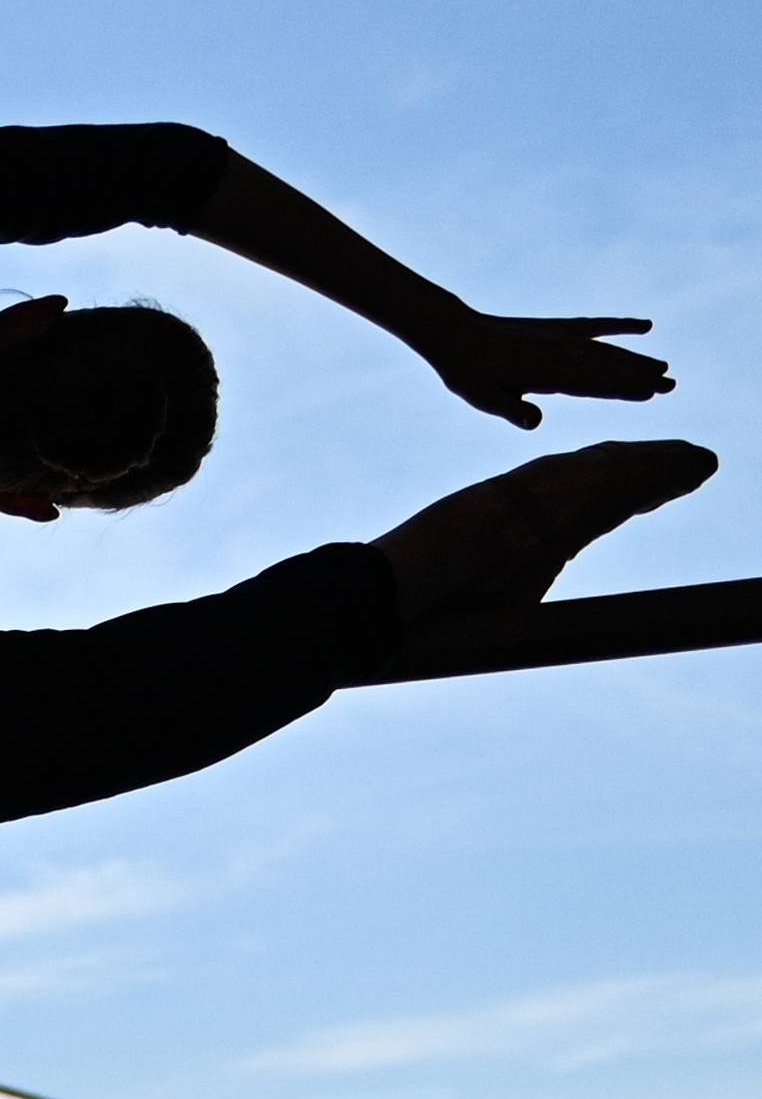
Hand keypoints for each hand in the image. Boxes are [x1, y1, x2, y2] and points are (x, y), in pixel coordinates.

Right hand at [372, 439, 716, 626]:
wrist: (395, 586)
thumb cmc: (427, 606)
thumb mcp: (485, 606)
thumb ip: (510, 602)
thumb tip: (520, 635)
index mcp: (521, 524)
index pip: (585, 502)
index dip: (628, 491)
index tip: (664, 489)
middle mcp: (529, 501)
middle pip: (603, 479)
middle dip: (653, 471)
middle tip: (700, 465)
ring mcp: (531, 495)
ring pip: (609, 472)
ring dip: (660, 466)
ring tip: (702, 463)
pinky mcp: (536, 495)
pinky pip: (600, 477)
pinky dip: (643, 470)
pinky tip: (681, 466)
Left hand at [423, 310, 671, 430]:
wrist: (455, 334)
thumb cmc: (468, 372)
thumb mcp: (484, 397)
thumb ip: (512, 410)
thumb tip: (535, 423)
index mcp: (543, 373)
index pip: (590, 384)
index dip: (621, 389)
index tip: (650, 393)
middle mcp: (557, 352)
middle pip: (606, 367)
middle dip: (638, 376)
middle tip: (671, 386)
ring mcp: (559, 336)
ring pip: (606, 349)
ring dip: (636, 358)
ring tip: (664, 368)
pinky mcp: (556, 326)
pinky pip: (594, 325)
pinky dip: (619, 325)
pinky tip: (645, 326)